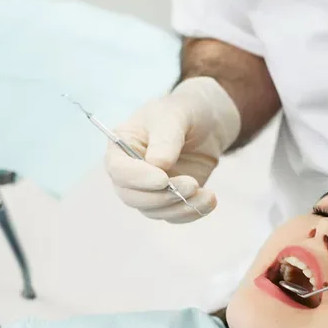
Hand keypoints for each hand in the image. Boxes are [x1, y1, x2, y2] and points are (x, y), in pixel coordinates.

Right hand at [105, 77, 240, 222]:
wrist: (207, 123)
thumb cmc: (183, 112)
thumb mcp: (175, 115)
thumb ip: (165, 138)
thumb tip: (157, 165)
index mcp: (121, 147)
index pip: (118, 170)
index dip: (138, 178)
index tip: (163, 179)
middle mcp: (129, 173)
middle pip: (132, 197)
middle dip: (161, 197)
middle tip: (191, 185)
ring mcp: (148, 189)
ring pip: (154, 211)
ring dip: (180, 207)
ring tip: (207, 194)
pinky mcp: (168, 200)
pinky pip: (174, 215)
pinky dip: (192, 212)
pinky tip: (209, 199)